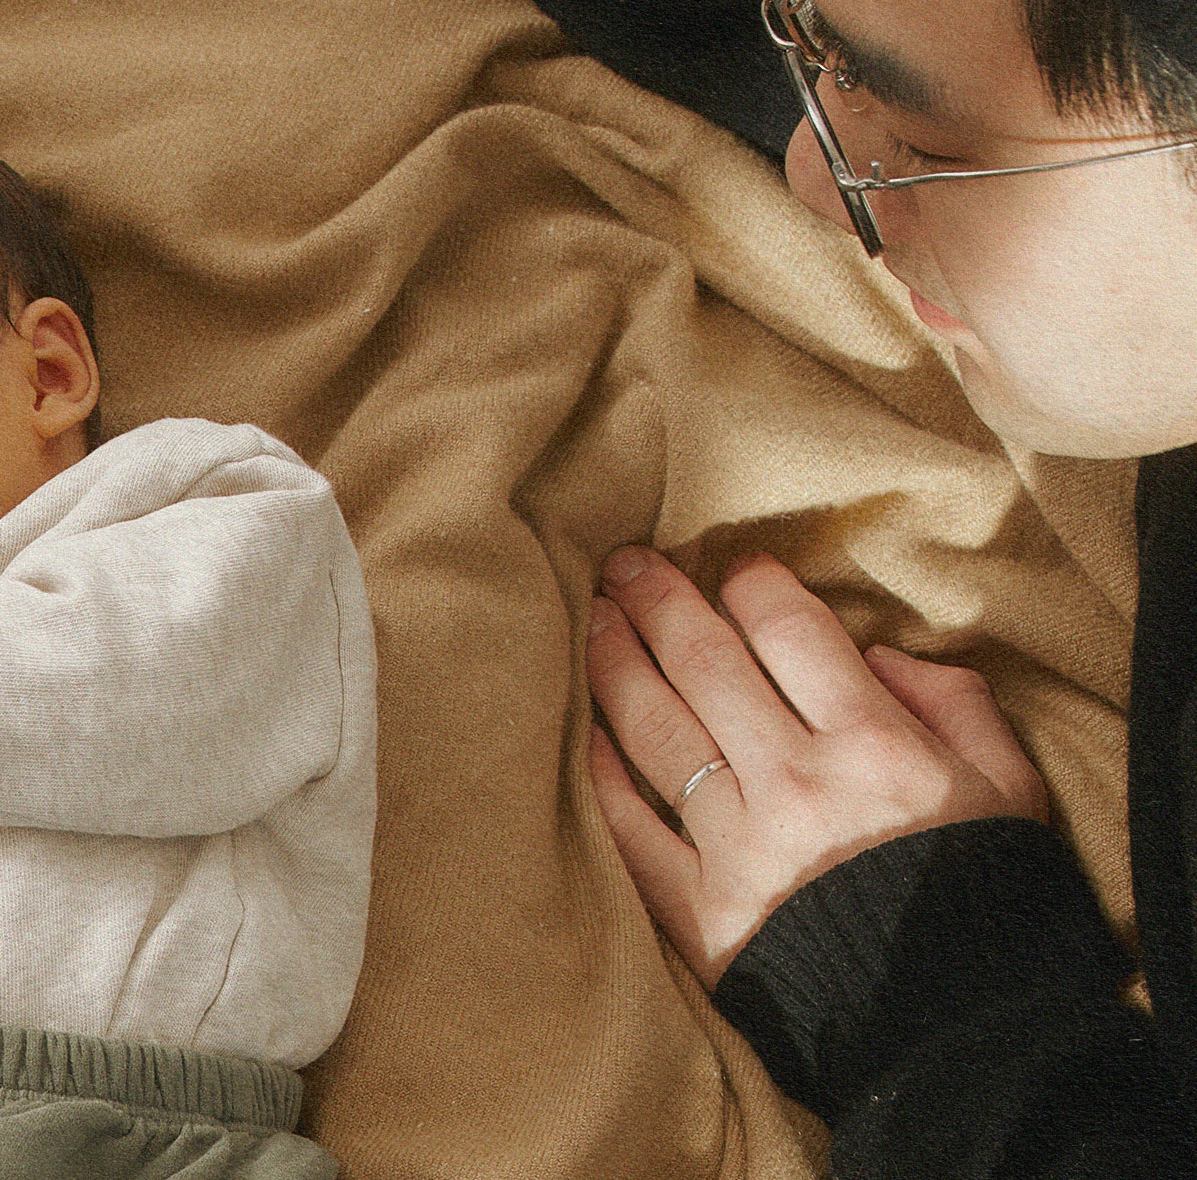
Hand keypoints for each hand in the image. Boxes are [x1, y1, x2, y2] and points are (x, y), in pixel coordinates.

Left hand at [586, 547, 1047, 986]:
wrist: (958, 1033)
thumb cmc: (986, 899)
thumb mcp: (1009, 791)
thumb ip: (952, 705)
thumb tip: (875, 654)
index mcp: (875, 748)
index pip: (789, 632)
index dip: (752, 586)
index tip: (732, 568)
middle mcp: (796, 786)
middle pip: (705, 665)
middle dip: (658, 601)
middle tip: (623, 565)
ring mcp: (738, 848)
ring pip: (656, 733)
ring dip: (616, 667)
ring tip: (594, 624)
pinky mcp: (699, 912)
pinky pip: (634, 829)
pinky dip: (605, 776)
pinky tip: (589, 735)